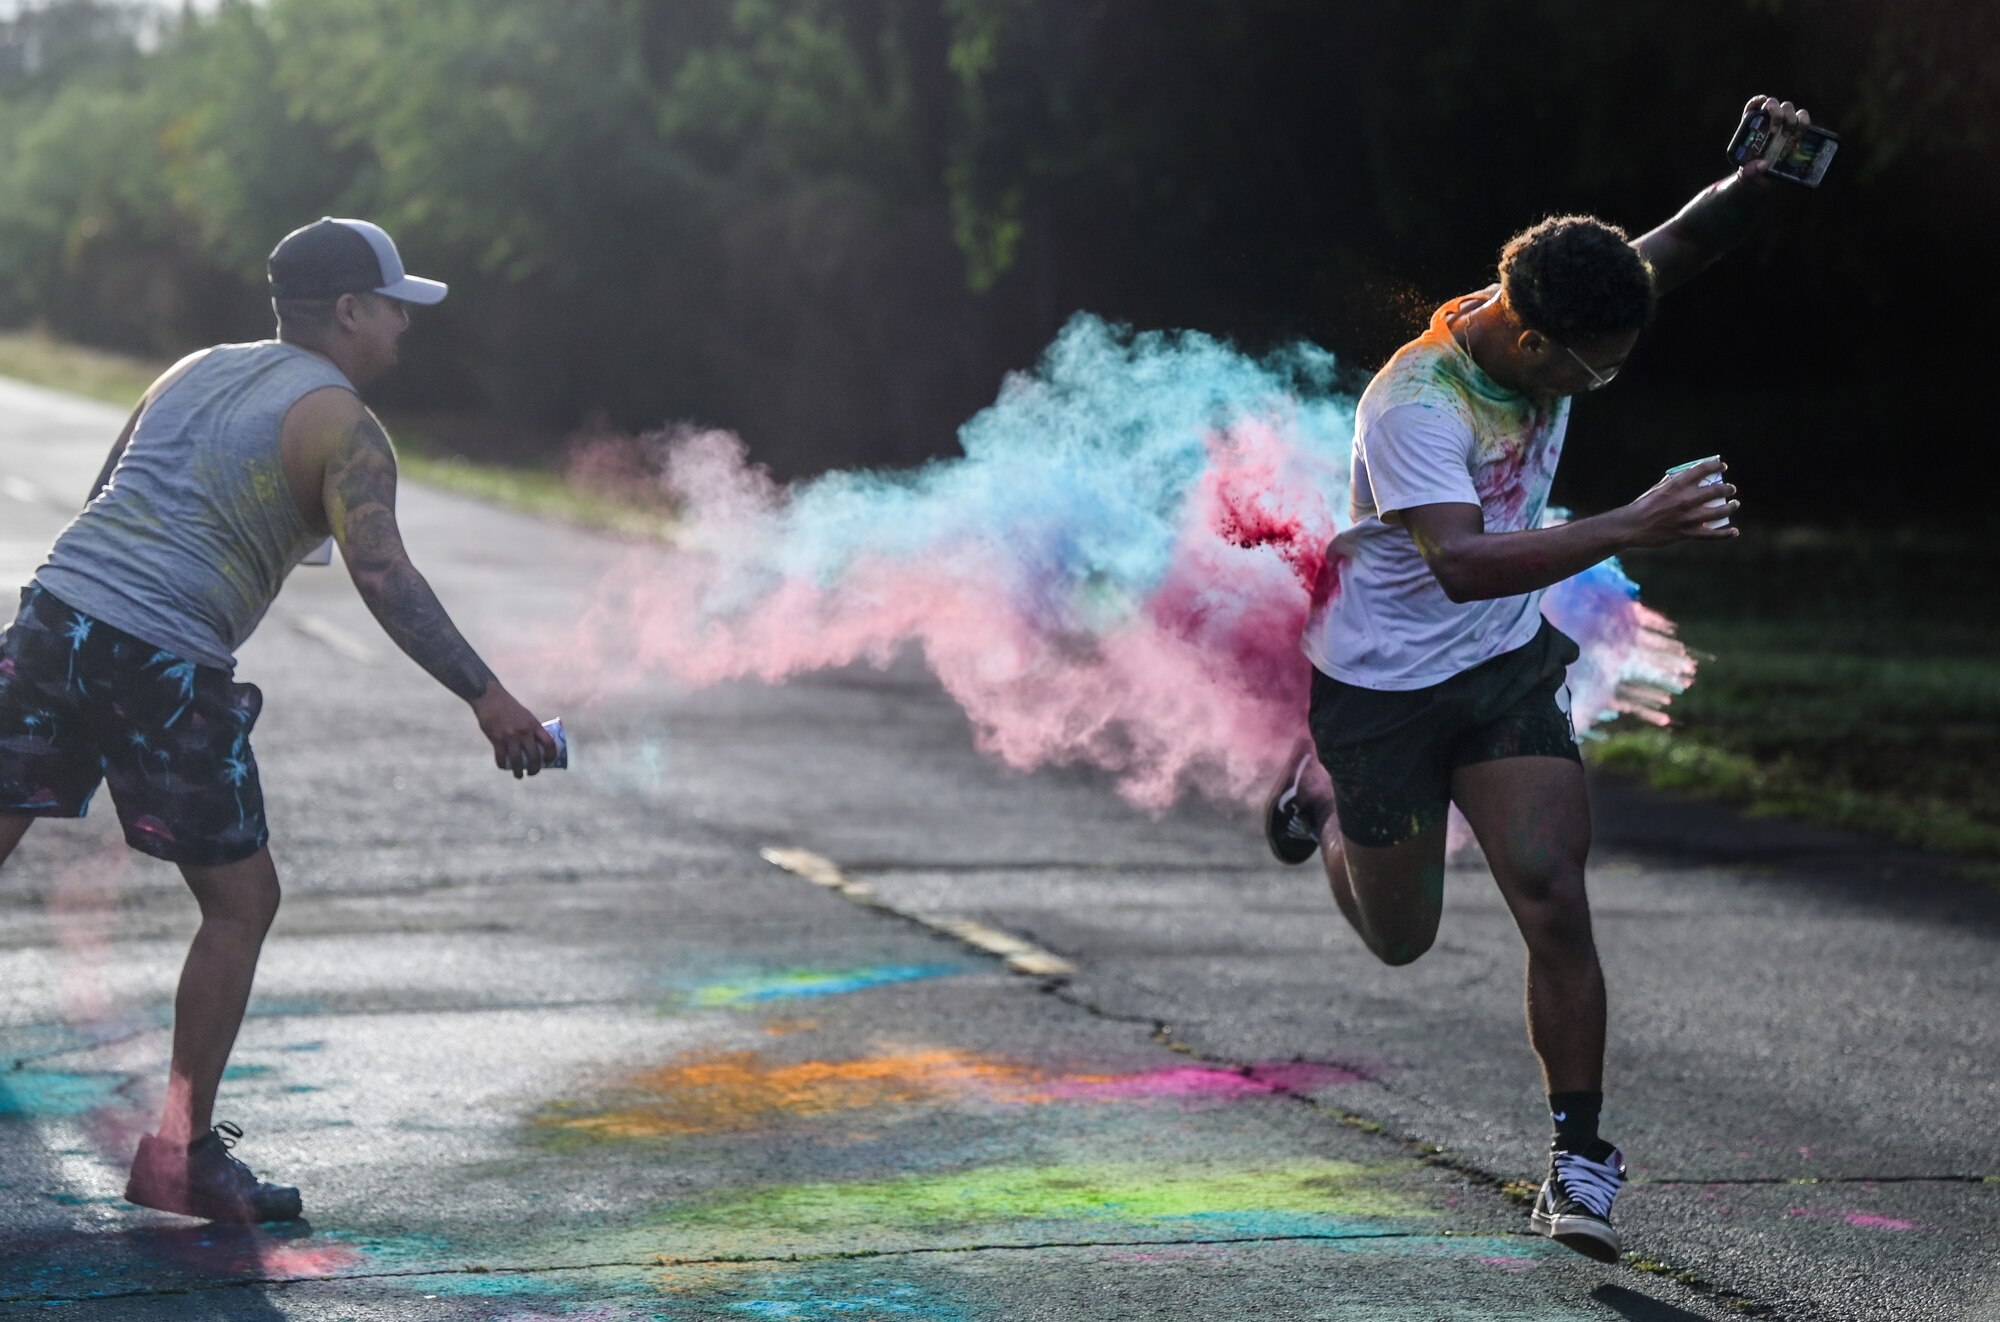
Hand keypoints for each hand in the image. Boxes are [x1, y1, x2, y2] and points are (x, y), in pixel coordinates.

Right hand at [470, 685, 558, 778]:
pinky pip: (501, 758)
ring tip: (518, 776)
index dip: (551, 755)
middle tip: (532, 772)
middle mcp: (524, 731)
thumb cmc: (509, 707)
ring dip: (519, 772)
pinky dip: (502, 765)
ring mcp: (510, 736)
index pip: (549, 743)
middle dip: (535, 769)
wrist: (490, 697)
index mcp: (534, 725)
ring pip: (518, 761)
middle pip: (534, 757)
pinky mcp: (496, 739)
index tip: (549, 761)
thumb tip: (538, 743)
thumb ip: (531, 728)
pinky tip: (504, 767)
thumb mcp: (525, 715)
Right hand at [1620, 459, 1740, 547]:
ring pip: (1718, 512)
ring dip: (1730, 507)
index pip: (1703, 469)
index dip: (1716, 466)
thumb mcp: (1657, 489)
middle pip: (1716, 490)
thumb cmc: (1643, 506)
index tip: (1722, 467)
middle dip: (1727, 489)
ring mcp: (1687, 518)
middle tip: (1730, 489)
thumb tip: (1685, 476)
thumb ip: (1673, 483)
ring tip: (1734, 505)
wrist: (1632, 527)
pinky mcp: (1686, 533)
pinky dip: (1724, 534)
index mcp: (1676, 485)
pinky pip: (1710, 535)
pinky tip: (1734, 532)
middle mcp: (1685, 500)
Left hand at [1738, 94, 1812, 183]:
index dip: (1757, 102)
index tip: (1762, 102)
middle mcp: (1767, 120)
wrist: (1765, 180)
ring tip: (1789, 137)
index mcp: (1750, 127)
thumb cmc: (1751, 174)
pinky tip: (1800, 134)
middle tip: (1774, 131)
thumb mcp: (1746, 176)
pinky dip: (1804, 122)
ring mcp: (1782, 123)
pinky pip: (1803, 118)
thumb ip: (1749, 172)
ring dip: (1791, 119)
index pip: (1753, 107)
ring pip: (1789, 108)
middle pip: (1773, 104)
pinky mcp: (1796, 130)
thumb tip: (1763, 165)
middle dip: (1776, 114)